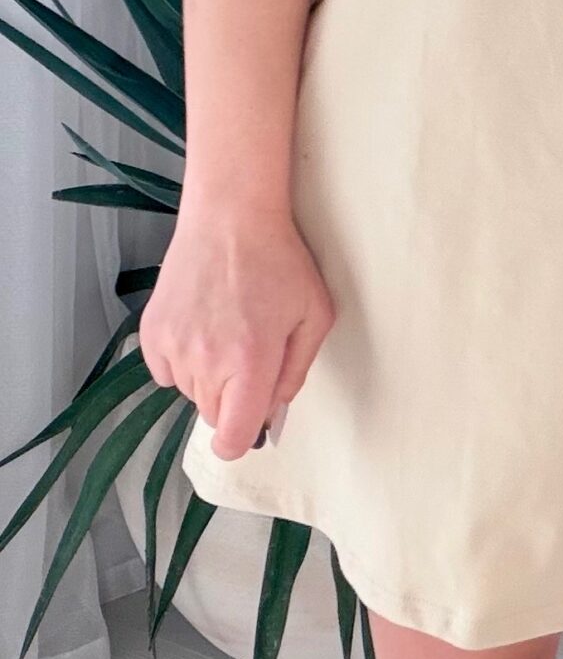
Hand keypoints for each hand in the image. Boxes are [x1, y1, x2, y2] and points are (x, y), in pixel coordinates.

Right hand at [138, 203, 336, 459]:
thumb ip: (297, 372)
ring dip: (208, 378)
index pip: (233, 438)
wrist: (230, 217)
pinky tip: (202, 327)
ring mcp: (174, 347)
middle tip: (249, 356)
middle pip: (214, 416)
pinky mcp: (152, 332)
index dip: (242, 442)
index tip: (248, 431)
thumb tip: (274, 409)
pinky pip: (166, 372)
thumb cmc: (278, 260)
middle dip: (234, 399)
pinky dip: (182, 361)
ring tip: (226, 332)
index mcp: (251, 362)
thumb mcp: (314, 315)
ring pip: (191, 393)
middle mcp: (207, 361)